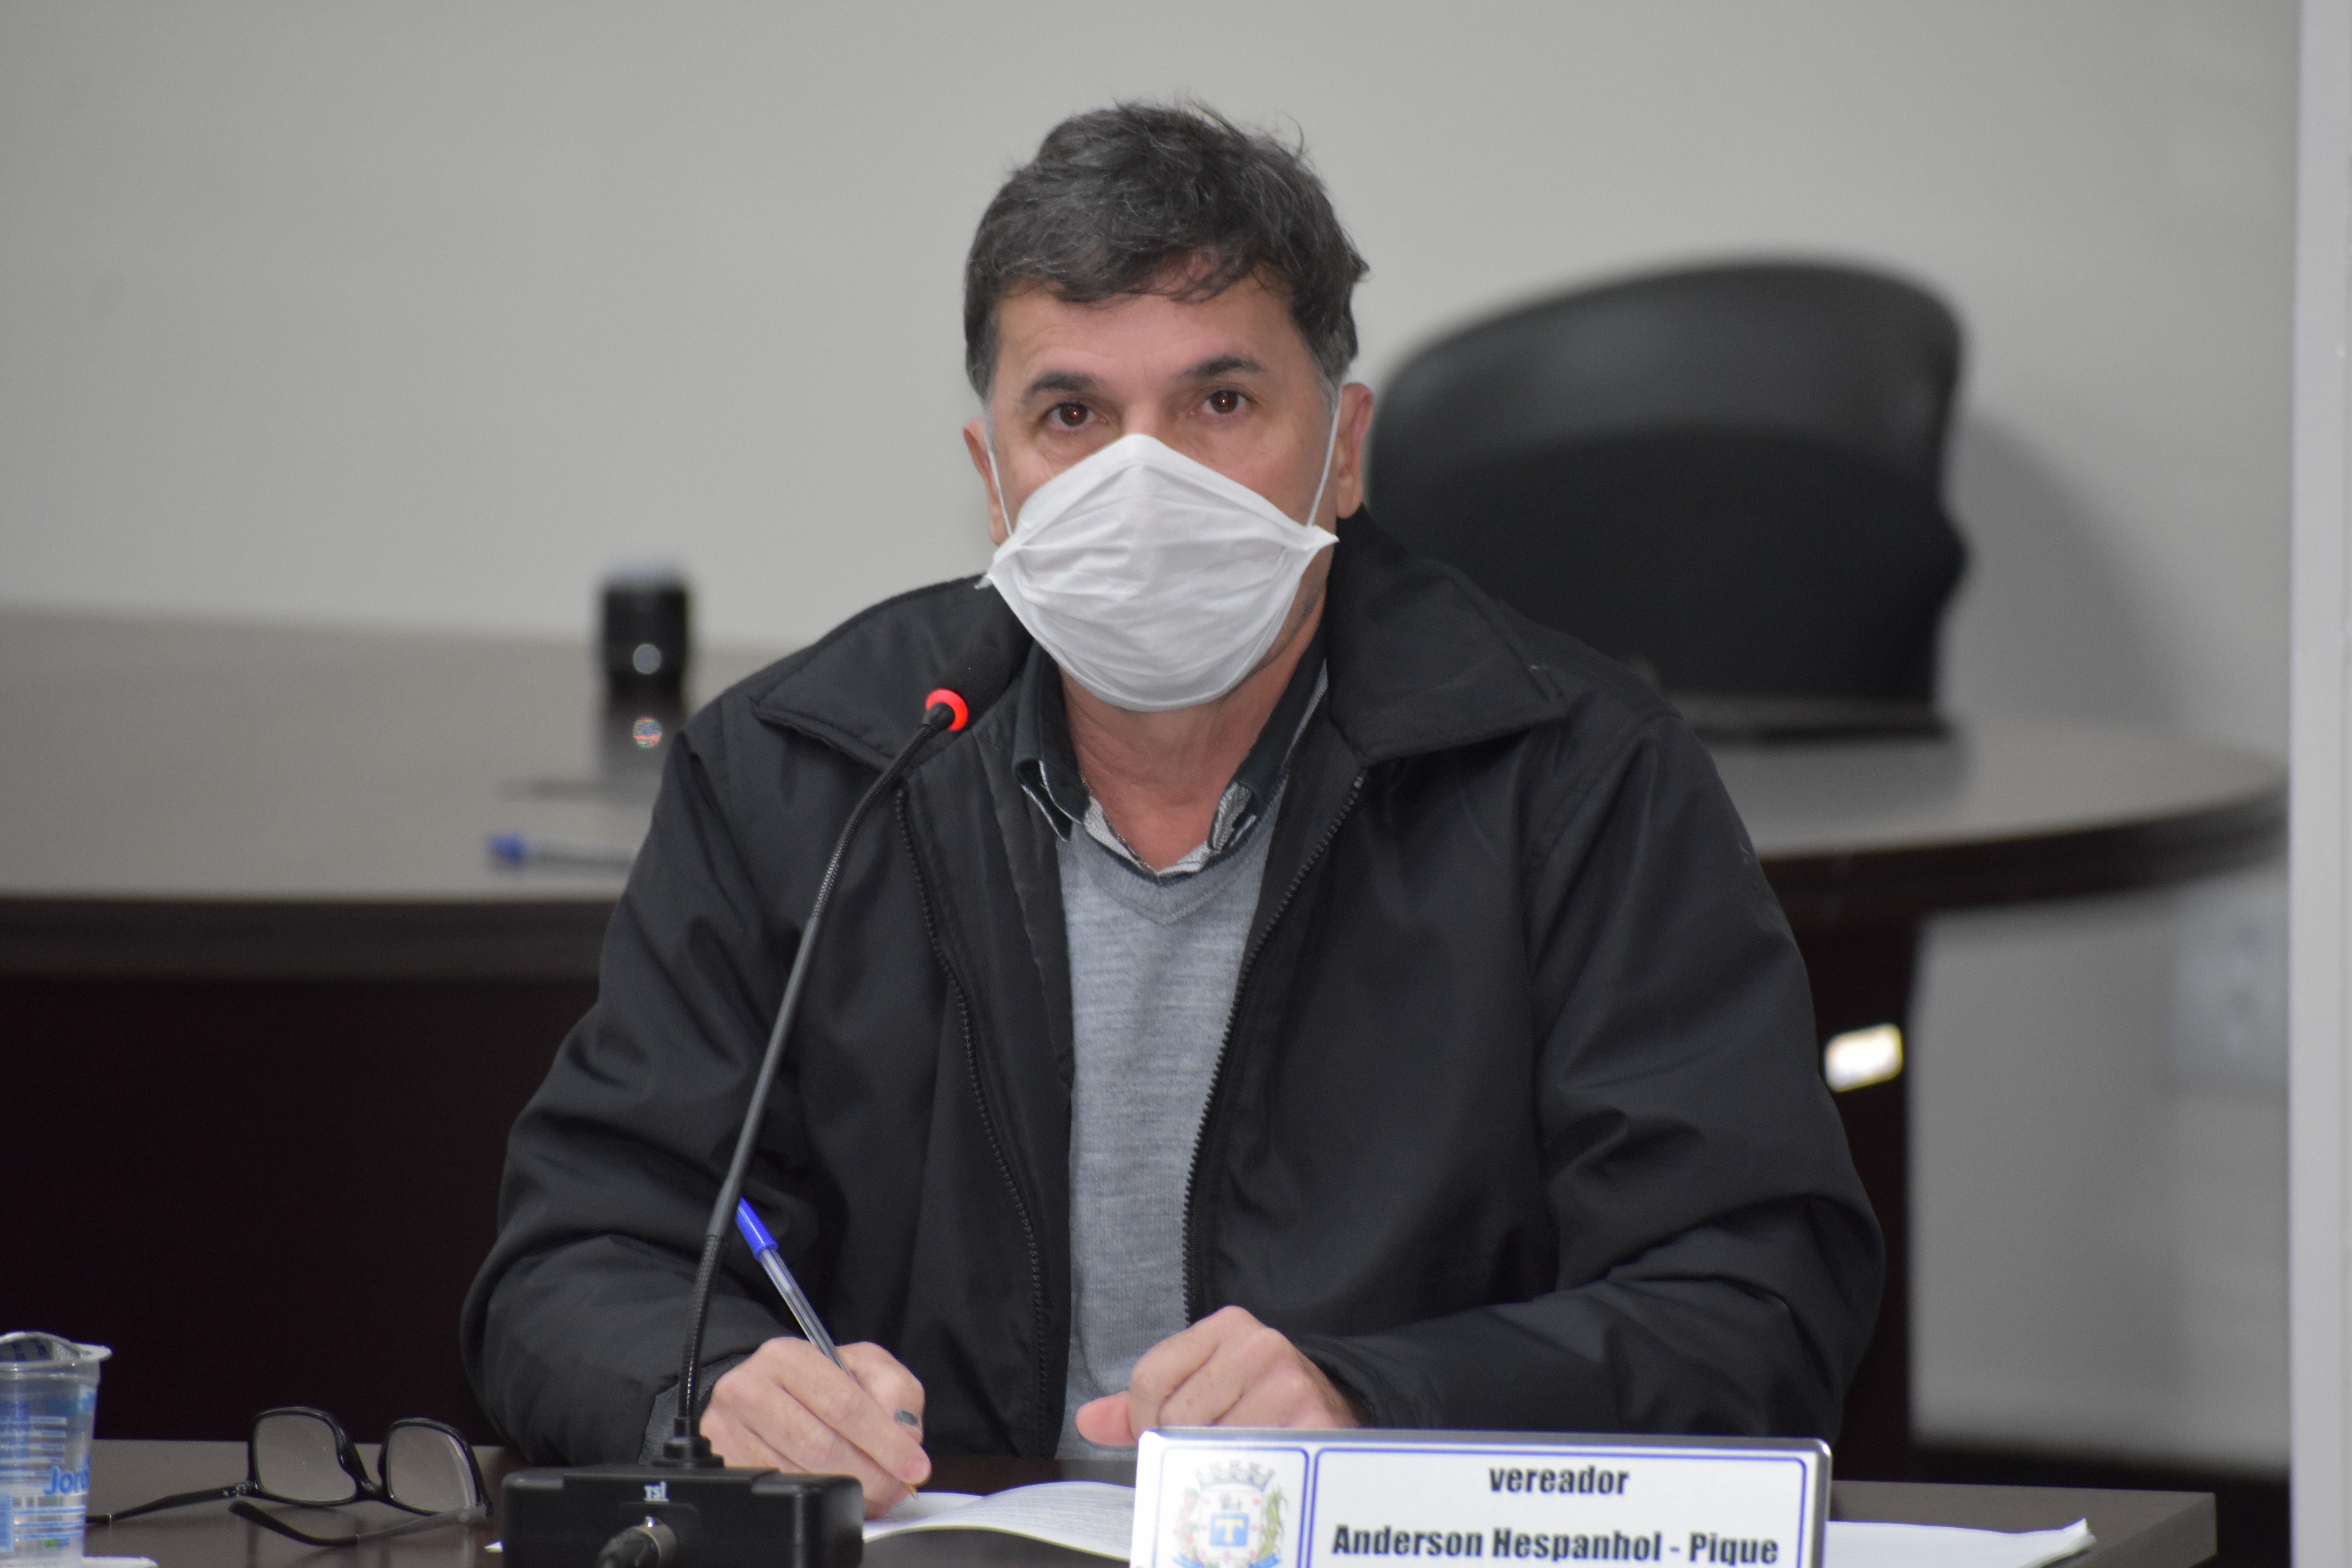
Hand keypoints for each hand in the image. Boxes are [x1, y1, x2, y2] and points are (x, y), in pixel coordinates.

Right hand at [703, 1337, 930, 1516]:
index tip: (913, 1465)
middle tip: (897, 1487)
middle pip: (822, 1446)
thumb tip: (906, 1433)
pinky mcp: (725, 1461)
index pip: (844, 1404)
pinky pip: (780, 1491)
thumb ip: (895, 1389)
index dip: (885, 1441)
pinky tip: (837, 1491)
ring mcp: (731, 1429)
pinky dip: (817, 1498)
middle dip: (871, 1475)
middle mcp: (751, 1389)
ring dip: (848, 1491)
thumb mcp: (864, 1366)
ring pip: (801, 1475)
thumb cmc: (817, 1380)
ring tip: (875, 1490)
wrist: (762, 1391)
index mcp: (788, 1357)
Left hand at [1072, 1305, 1361, 1446]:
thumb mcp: (1203, 1383)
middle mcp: (1259, 1346)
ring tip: (1236, 1454)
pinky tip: (1257, 1467)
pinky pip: (1249, 1465)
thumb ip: (1144, 1401)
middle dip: (1182, 1445)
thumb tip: (1088, 1419)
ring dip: (1215, 1464)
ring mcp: (1288, 1383)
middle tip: (1208, 1447)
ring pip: (1209, 1444)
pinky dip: (1245, 1477)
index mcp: (1227, 1326)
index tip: (1163, 1434)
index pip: (1150, 1377)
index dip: (1146, 1420)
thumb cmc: (1261, 1400)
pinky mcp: (1311, 1422)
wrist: (1338, 1411)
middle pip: (1177, 1416)